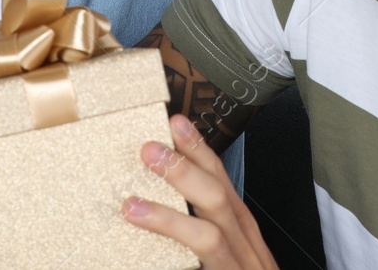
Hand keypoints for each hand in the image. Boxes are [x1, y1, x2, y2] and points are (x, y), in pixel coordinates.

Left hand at [122, 114, 276, 269]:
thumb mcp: (224, 257)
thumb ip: (200, 236)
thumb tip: (153, 207)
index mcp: (241, 231)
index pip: (222, 180)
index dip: (200, 149)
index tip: (176, 121)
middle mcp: (245, 243)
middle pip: (219, 192)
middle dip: (185, 164)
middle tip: (150, 145)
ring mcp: (241, 263)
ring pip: (211, 223)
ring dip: (172, 205)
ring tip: (132, 197)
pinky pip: (205, 250)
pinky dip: (171, 230)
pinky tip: (140, 219)